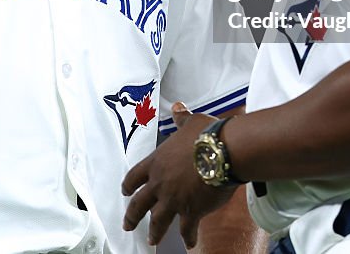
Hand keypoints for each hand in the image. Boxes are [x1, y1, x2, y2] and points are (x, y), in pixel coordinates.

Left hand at [122, 104, 235, 247]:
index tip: (125, 192)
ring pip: (157, 221)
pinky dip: (187, 237)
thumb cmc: (208, 136)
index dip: (128, 186)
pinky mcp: (191, 211)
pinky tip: (189, 242)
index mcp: (157, 162)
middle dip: (132, 216)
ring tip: (152, 240)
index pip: (135, 177)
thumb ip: (181, 119)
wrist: (224, 152)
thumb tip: (178, 109)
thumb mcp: (191, 123)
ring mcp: (174, 199)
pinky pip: (186, 228)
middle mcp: (161, 183)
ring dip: (154, 232)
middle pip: (139, 204)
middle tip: (127, 225)